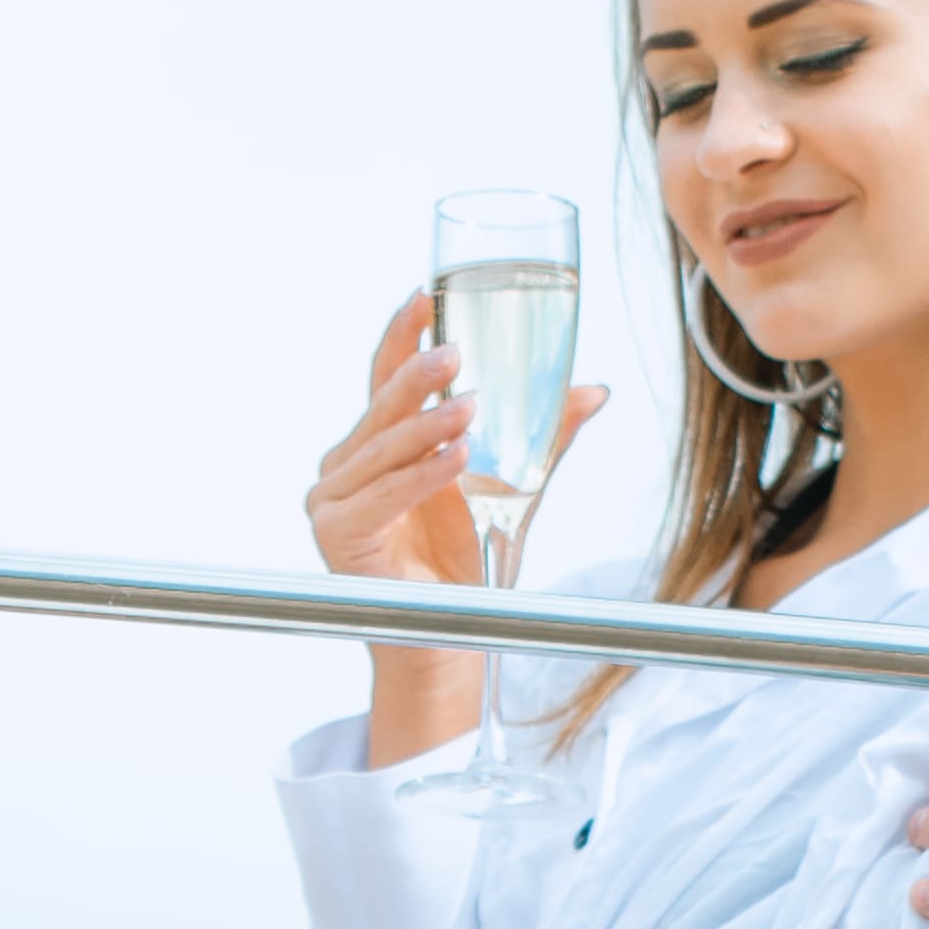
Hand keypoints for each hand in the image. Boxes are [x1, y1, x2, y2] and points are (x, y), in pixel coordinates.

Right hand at [317, 291, 608, 766]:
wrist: (453, 633)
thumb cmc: (469, 558)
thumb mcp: (514, 485)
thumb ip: (543, 436)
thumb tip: (594, 389)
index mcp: (378, 442)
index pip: (384, 376)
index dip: (402, 335)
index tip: (425, 294)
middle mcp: (346, 464)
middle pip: (381, 405)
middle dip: (419, 374)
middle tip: (455, 349)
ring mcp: (334, 499)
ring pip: (382, 447)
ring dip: (427, 424)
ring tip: (470, 405)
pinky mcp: (338, 534)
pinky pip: (383, 495)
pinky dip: (421, 475)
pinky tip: (456, 457)